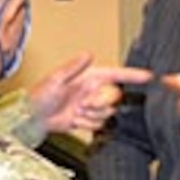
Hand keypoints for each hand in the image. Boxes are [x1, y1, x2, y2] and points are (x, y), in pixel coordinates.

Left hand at [29, 53, 150, 133]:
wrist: (30, 119)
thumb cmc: (38, 97)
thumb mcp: (55, 79)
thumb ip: (73, 67)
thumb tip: (89, 54)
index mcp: (87, 77)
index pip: (116, 74)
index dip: (133, 75)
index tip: (149, 76)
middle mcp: (91, 91)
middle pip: (113, 97)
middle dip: (100, 103)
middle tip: (84, 105)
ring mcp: (89, 106)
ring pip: (107, 112)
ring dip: (92, 116)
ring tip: (76, 113)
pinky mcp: (86, 119)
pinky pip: (98, 124)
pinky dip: (87, 124)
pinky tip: (75, 121)